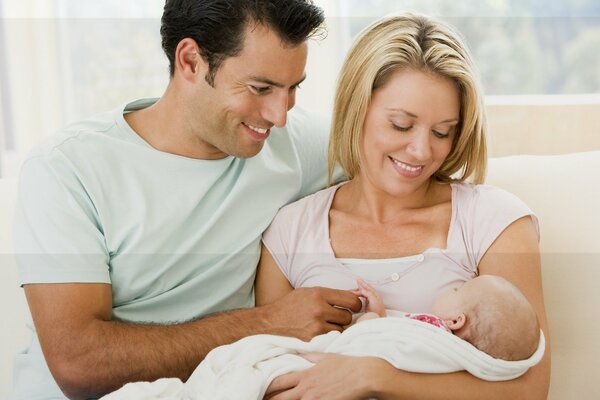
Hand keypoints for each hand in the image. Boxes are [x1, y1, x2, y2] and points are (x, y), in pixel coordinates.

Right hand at [262, 287, 361, 340]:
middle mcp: (319, 309)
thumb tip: (355, 295)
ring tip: (325, 323)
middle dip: (345, 316)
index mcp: (319, 294)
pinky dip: (329, 335)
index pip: (350, 299)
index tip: (355, 306)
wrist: (271, 321)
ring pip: (341, 328)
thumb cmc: (291, 304)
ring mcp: (316, 325)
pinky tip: (320, 330)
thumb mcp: (309, 292)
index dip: (356, 303)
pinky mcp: (313, 338)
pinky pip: (332, 337)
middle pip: (348, 315)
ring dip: (337, 326)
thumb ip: (331, 294)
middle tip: (337, 315)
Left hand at [264, 353, 386, 399]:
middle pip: (280, 398)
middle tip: (261, 399)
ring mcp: (315, 399)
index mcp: (305, 374)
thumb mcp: (326, 357)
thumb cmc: (348, 364)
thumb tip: (300, 356)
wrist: (365, 374)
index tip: (260, 390)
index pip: (278, 382)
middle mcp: (307, 388)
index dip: (267, 387)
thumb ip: (311, 358)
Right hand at [351, 279, 385, 316]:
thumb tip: (362, 290)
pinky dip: (358, 296)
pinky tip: (356, 297)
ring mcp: (370, 301)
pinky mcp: (367, 305)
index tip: (358, 279)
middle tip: (352, 287)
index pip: (367, 287)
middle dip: (358, 287)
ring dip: (357, 292)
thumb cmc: (378, 310)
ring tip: (352, 292)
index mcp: (374, 294)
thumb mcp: (374, 300)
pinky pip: (361, 298)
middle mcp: (372, 297)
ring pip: (362, 294)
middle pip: (364, 290)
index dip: (362, 283)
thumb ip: (368, 293)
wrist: (378, 318)